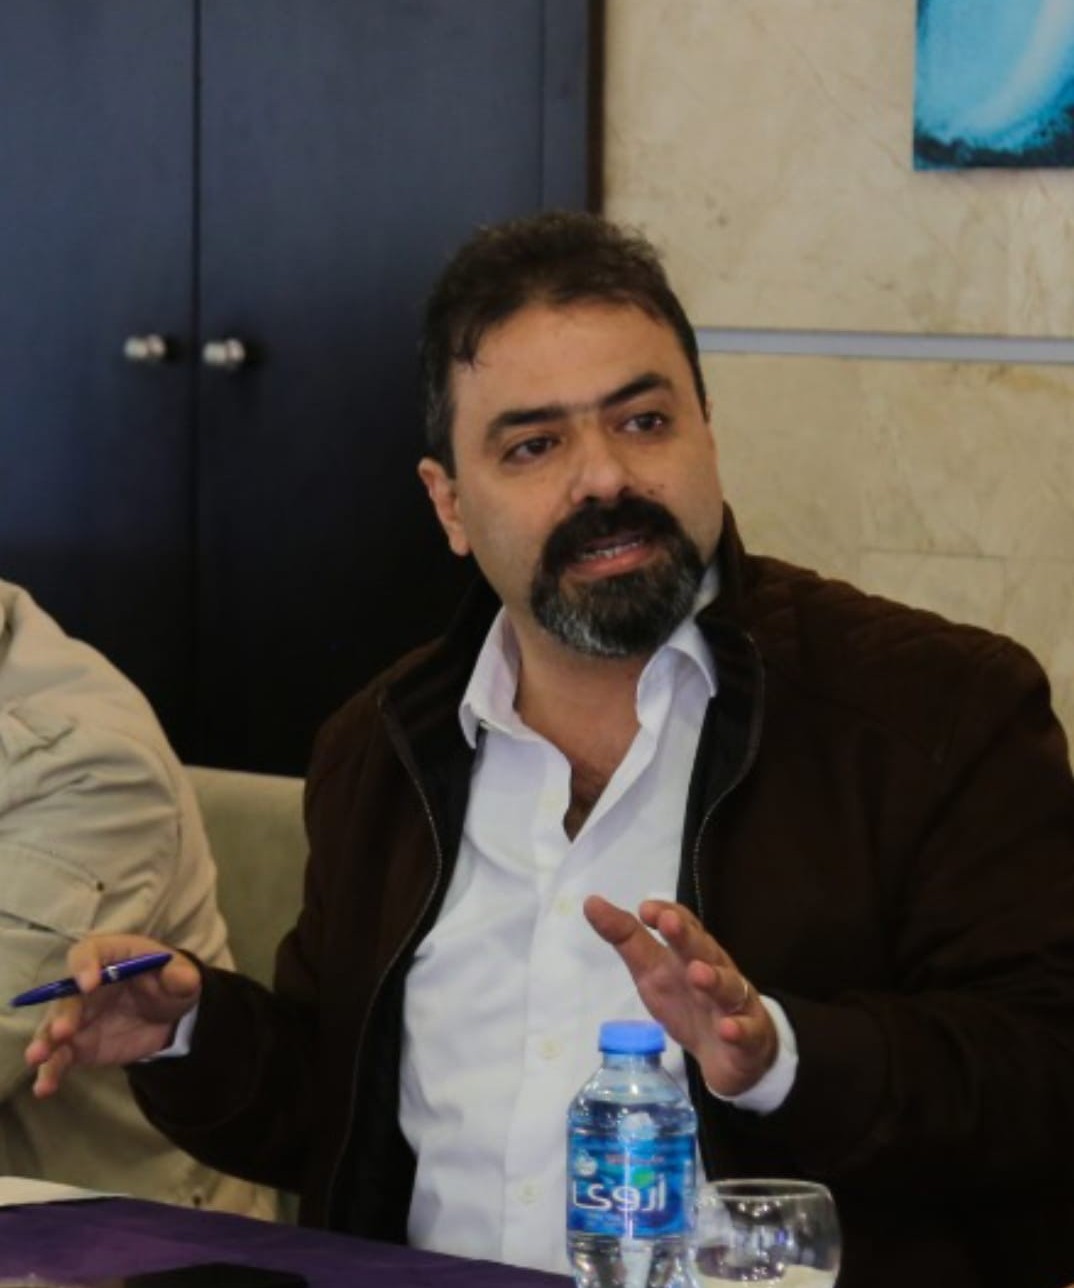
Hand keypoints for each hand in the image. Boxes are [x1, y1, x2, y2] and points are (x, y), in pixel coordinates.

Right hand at [24, 933, 202, 1097]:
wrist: (166, 1018)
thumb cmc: (168, 983)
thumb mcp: (183, 976)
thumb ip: (182, 976)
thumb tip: (180, 979)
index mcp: (110, 956)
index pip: (89, 952)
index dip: (85, 965)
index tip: (89, 983)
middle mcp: (84, 985)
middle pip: (66, 994)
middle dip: (63, 1012)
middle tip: (63, 1031)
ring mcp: (77, 1016)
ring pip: (53, 1027)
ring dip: (44, 1041)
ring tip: (37, 1058)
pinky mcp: (77, 1045)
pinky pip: (59, 1057)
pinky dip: (50, 1071)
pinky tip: (44, 1087)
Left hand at [583, 895, 778, 1097]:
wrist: (731, 1052)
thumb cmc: (686, 1001)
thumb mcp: (651, 969)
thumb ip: (625, 938)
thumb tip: (591, 902)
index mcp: (692, 952)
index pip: (685, 924)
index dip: (667, 913)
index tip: (645, 910)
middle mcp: (718, 970)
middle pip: (704, 949)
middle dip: (687, 936)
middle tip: (669, 923)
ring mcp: (736, 1002)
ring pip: (729, 987)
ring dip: (714, 979)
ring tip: (697, 973)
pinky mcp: (749, 1036)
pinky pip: (747, 1031)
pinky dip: (738, 1029)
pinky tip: (727, 1029)